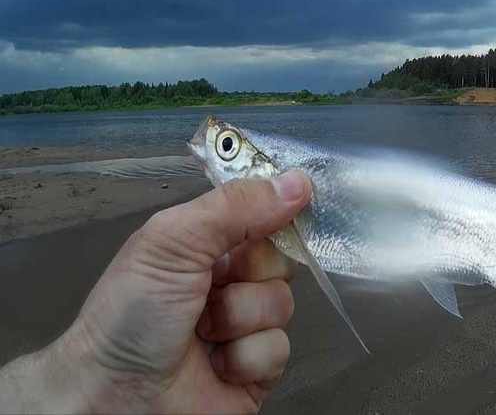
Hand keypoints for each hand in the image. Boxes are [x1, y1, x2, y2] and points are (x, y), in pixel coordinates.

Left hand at [0, 171, 310, 412]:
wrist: (115, 396)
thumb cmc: (132, 311)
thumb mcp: (173, 241)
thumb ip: (235, 207)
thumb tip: (299, 182)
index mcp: (208, 242)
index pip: (264, 214)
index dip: (273, 216)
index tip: (275, 216)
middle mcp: (230, 279)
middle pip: (280, 260)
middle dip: (249, 275)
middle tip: (211, 287)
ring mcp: (246, 324)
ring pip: (283, 305)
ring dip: (241, 320)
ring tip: (202, 334)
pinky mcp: (259, 367)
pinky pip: (280, 349)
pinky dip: (245, 357)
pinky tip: (215, 365)